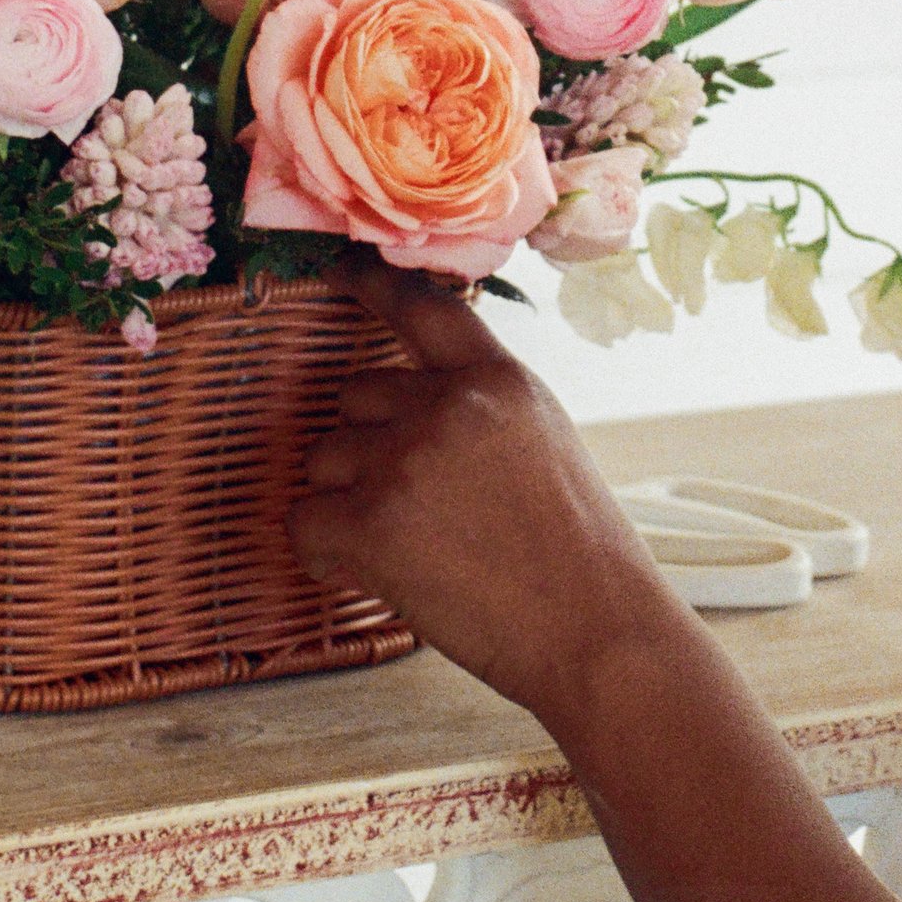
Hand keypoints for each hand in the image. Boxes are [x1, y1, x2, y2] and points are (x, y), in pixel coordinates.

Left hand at [289, 261, 705, 718]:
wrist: (596, 633)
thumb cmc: (579, 558)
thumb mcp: (544, 445)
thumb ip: (482, 409)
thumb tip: (408, 409)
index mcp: (500, 379)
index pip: (422, 308)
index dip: (371, 283)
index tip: (338, 268)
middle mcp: (448, 404)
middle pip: (354, 399)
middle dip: (369, 451)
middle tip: (426, 514)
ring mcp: (404, 459)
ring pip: (325, 461)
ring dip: (350, 505)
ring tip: (421, 552)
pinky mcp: (369, 521)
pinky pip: (304, 522)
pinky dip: (327, 555)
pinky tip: (380, 576)